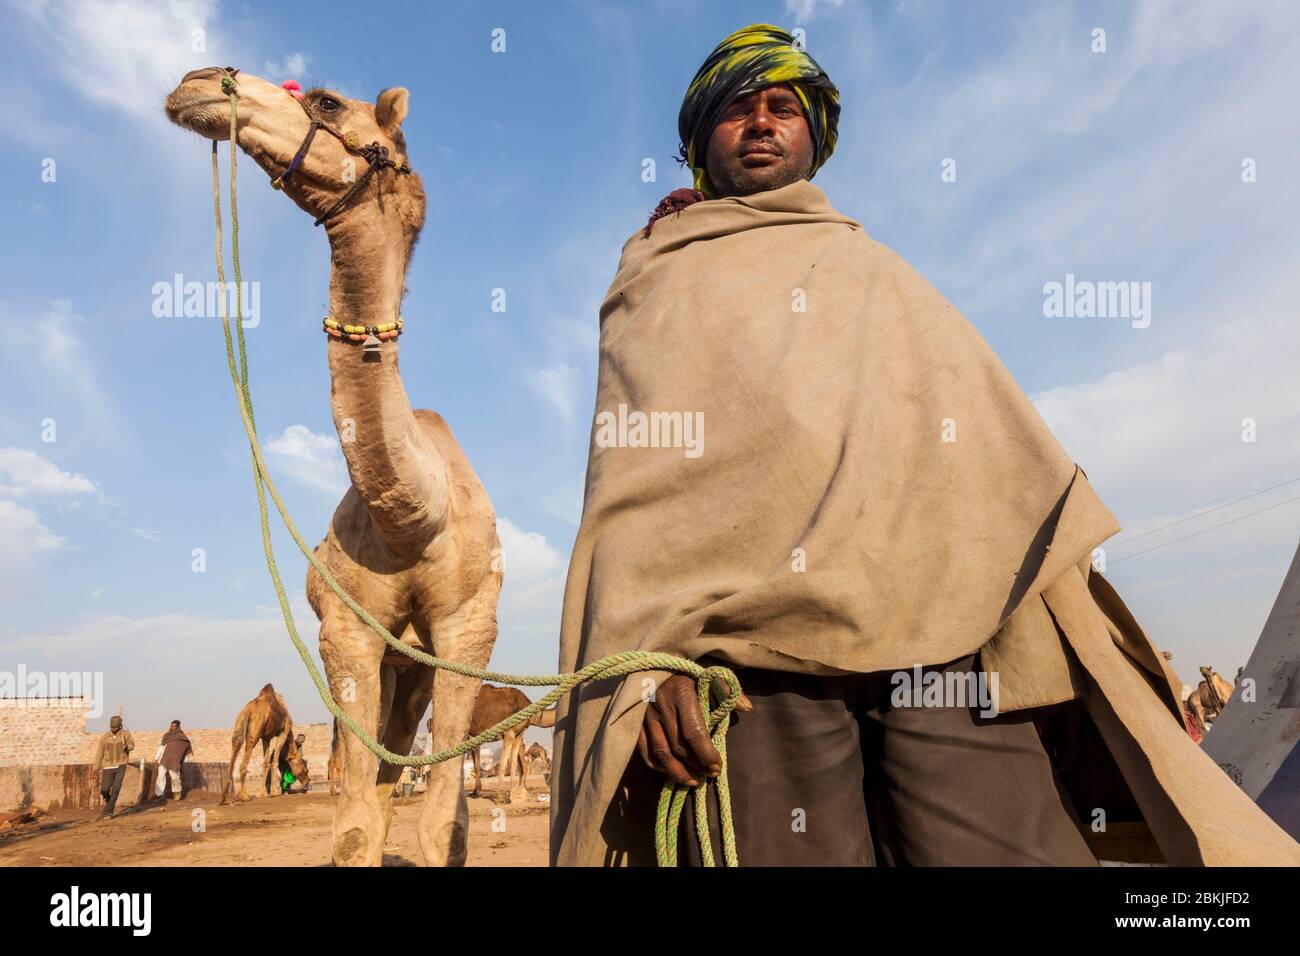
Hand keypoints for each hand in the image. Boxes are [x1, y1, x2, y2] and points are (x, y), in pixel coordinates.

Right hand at [636, 674, 751, 785]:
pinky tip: (670, 772)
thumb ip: (728, 689)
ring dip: (677, 772)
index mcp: (681, 692)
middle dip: (696, 765)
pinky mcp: (635, 719)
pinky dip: (657, 765)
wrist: (657, 657)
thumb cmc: (688, 667)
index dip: (706, 754)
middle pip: (678, 746)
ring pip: (661, 752)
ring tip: (693, 781)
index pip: (694, 732)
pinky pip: (644, 749)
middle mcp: (661, 704)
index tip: (717, 767)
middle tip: (709, 775)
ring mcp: (645, 714)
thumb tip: (747, 708)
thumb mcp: (710, 672)